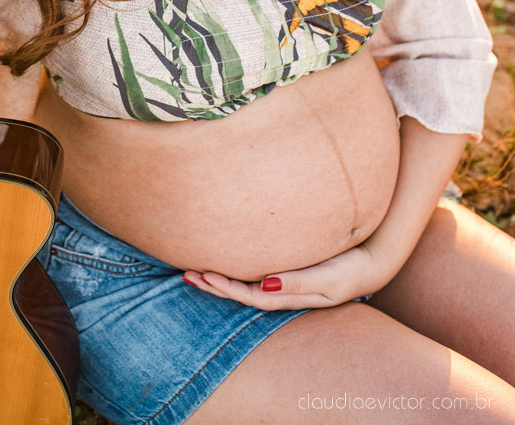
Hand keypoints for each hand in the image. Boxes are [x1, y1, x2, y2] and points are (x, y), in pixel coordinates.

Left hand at [183, 240, 391, 309]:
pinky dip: (237, 270)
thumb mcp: (327, 279)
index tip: (204, 274)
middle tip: (187, 273)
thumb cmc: (350, 269)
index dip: (225, 287)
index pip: (249, 295)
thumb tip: (264, 282)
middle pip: (241, 293)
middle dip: (214, 285)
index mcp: (289, 296)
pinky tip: (226, 261)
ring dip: (221, 279)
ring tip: (196, 270)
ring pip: (245, 284)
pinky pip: (255, 273)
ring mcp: (284, 283)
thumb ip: (297, 281)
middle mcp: (282, 291)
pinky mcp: (288, 270)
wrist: (371, 261)